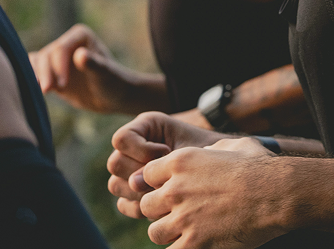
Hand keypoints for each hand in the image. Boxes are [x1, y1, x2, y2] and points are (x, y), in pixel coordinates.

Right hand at [29, 23, 136, 112]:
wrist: (114, 97)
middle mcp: (67, 43)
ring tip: (41, 92)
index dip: (57, 66)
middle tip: (47, 91)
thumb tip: (79, 55)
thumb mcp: (105, 74)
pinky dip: (30, 80)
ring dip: (34, 76)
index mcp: (80, 35)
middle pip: (46, 55)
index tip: (62, 85)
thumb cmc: (114, 82)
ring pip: (36, 62)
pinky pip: (33, 72)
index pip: (60, 48)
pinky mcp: (51, 72)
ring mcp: (58, 58)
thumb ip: (93, 64)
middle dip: (45, 73)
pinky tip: (33, 93)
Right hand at [107, 112, 225, 218]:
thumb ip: (162, 161)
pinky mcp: (134, 191)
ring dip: (138, 192)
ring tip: (164, 191)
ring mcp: (131, 169)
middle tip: (166, 176)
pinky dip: (138, 207)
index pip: (122, 139)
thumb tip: (135, 184)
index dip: (142, 150)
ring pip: (115, 185)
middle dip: (140, 174)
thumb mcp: (187, 147)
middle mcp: (134, 146)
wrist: (218, 166)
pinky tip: (160, 204)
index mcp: (145, 126)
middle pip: (115, 163)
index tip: (168, 152)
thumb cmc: (206, 150)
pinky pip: (123, 203)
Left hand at [140, 137, 284, 246]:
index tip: (172, 189)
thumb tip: (204, 155)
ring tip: (187, 230)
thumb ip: (208, 151)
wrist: (274, 193)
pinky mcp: (193, 244)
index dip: (158, 183)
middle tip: (179, 212)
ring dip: (168, 232)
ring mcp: (182, 218)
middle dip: (160, 209)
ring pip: (155, 232)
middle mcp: (175, 189)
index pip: (147, 175)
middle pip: (146, 204)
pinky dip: (182, 248)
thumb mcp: (230, 145)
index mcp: (180, 161)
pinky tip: (197, 243)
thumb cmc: (258, 165)